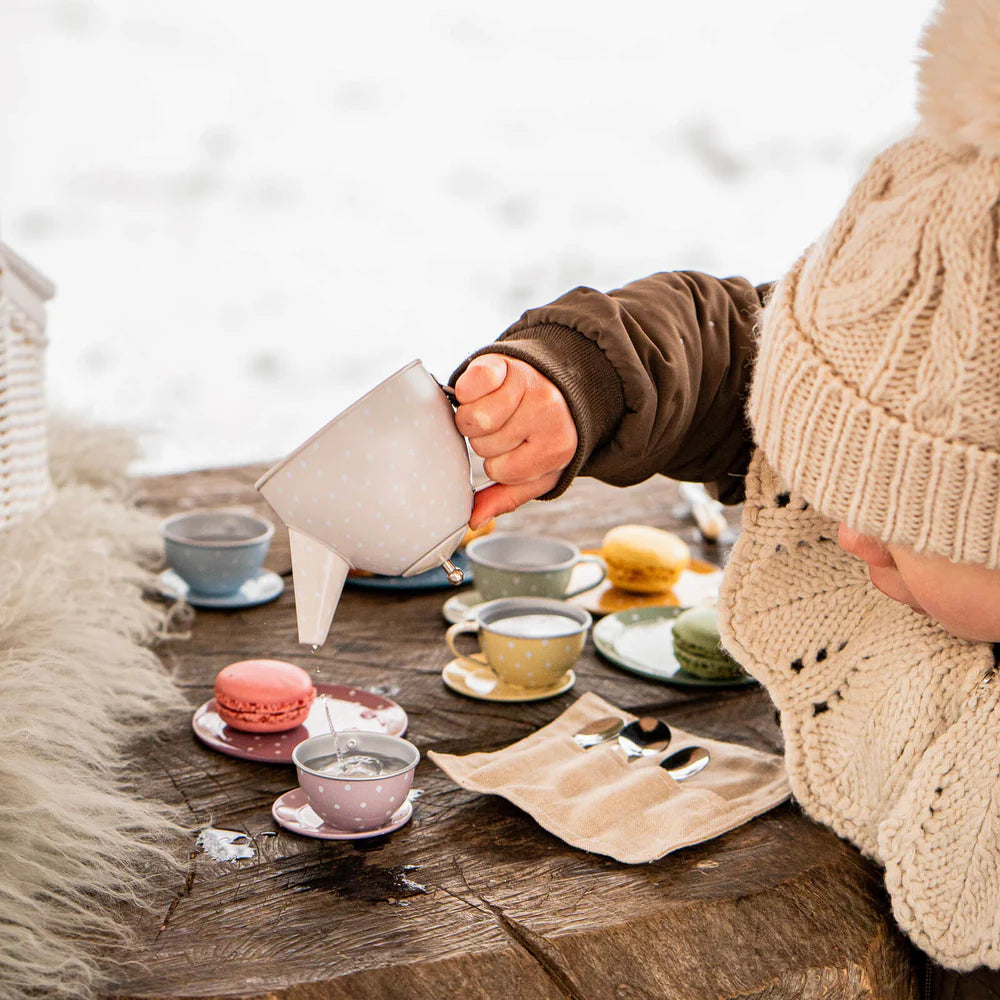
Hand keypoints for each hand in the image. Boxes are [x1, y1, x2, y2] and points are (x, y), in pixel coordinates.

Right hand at [454, 354, 577, 527]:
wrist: (558, 385)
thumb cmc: (543, 435)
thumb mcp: (536, 473)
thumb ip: (506, 496)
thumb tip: (474, 520)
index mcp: (557, 447)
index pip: (500, 471)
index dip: (498, 463)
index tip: (513, 449)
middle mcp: (547, 414)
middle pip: (484, 444)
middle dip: (486, 439)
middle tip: (503, 425)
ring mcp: (527, 384)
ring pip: (472, 419)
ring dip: (473, 416)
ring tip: (493, 409)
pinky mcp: (505, 362)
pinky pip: (469, 384)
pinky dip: (467, 389)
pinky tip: (484, 389)